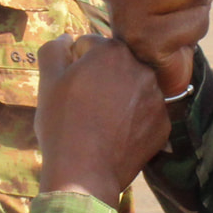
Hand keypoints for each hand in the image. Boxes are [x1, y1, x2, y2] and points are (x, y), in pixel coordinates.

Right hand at [35, 34, 170, 208]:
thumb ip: (55, 49)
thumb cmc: (62, 124)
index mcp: (113, 51)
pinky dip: (133, 119)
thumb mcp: (48, 81)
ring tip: (100, 121)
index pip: (89, 46)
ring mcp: (157, 97)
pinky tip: (116, 135)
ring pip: (132, 88)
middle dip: (100, 77)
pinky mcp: (164, 124)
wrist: (84, 174)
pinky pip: (145, 113)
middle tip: (84, 105)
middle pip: (115, 65)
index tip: (69, 88)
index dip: (74, 65)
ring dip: (119, 96)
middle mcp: (142, 68)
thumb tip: (66, 38)